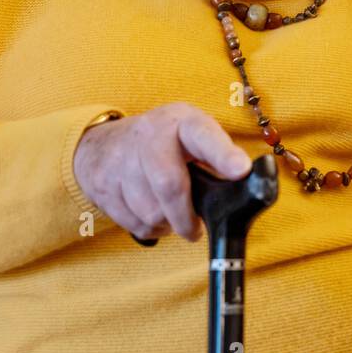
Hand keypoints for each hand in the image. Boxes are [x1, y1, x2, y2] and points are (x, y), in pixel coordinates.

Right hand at [72, 103, 251, 241]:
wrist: (102, 145)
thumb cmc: (165, 144)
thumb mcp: (193, 135)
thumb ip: (219, 156)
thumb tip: (249, 182)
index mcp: (182, 122)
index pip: (203, 135)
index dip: (222, 155)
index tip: (240, 171)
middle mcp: (150, 136)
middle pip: (169, 184)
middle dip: (185, 216)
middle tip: (194, 230)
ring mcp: (122, 160)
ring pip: (151, 211)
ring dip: (167, 223)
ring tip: (170, 212)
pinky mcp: (103, 186)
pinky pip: (134, 224)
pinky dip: (149, 228)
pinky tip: (151, 212)